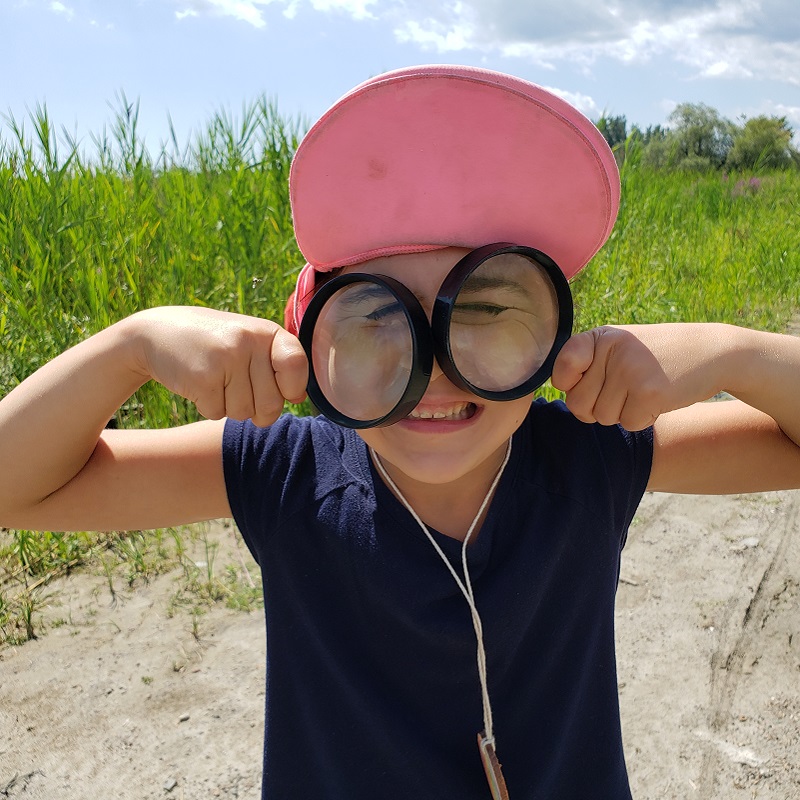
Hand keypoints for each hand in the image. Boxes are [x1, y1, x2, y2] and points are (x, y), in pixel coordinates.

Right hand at [129, 307, 307, 426]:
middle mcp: (249, 341)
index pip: (298, 367)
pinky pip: (217, 414)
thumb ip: (277, 365)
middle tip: (236, 387)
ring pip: (244, 413)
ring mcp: (226, 358)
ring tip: (215, 380)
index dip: (290, 388)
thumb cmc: (214, 343)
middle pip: (272, 404)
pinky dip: (208, 407)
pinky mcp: (203, 378)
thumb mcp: (249, 343)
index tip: (278, 387)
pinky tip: (199, 383)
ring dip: (229, 407)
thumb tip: (300, 396)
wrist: (157, 333)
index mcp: (267, 331)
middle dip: (256, 408)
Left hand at [550, 324, 724, 429]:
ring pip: (603, 418)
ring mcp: (629, 371)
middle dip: (598, 408)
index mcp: (600, 337)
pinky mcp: (649, 393)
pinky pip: (629, 424)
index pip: (561, 370)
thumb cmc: (657, 356)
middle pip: (578, 404)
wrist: (712, 352)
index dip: (570, 385)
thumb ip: (589, 365)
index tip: (591, 380)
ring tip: (644, 390)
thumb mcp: (620, 347)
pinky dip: (643, 419)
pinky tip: (659, 398)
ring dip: (623, 413)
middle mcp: (611, 350)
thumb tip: (566, 395)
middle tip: (624, 392)